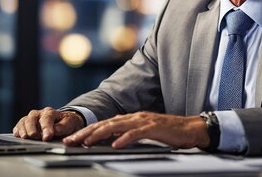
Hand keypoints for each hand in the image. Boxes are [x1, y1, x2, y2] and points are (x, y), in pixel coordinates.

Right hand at [13, 107, 84, 140]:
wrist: (65, 123)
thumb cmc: (68, 123)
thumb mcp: (70, 124)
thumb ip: (63, 126)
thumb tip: (55, 130)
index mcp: (51, 112)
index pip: (47, 118)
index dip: (46, 128)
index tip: (47, 137)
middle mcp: (40, 113)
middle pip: (32, 118)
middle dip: (33, 128)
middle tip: (35, 137)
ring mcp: (32, 118)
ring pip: (25, 121)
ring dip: (24, 129)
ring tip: (25, 137)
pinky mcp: (26, 124)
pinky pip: (19, 125)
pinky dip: (18, 129)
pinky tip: (17, 134)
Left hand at [62, 112, 209, 149]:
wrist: (190, 128)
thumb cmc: (167, 132)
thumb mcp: (142, 133)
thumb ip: (126, 134)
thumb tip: (109, 142)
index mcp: (129, 118)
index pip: (103, 124)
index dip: (86, 131)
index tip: (72, 140)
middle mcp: (133, 117)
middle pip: (104, 124)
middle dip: (86, 133)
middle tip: (71, 141)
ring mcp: (143, 121)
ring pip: (116, 126)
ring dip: (99, 134)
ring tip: (87, 142)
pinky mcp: (153, 128)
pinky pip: (135, 133)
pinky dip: (124, 139)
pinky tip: (115, 145)